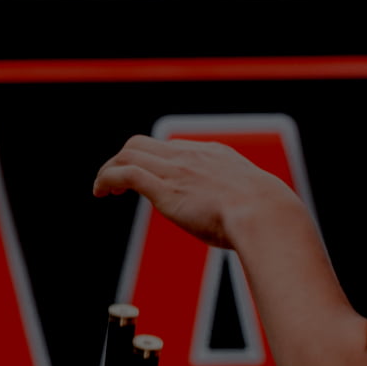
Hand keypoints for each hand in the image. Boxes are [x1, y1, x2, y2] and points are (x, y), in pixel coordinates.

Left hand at [91, 135, 300, 248]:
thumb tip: (245, 222)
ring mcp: (176, 169)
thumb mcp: (253, 200)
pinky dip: (106, 178)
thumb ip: (240, 203)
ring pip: (128, 153)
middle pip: (143, 143)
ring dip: (109, 170)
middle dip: (124, 159)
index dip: (154, 162)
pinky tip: (101, 192)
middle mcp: (190, 155)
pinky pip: (125, 173)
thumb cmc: (266, 216)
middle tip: (116, 183)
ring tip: (103, 189)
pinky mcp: (164, 188)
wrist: (264, 214)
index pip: (172, 148)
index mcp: (213, 154)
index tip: (149, 180)